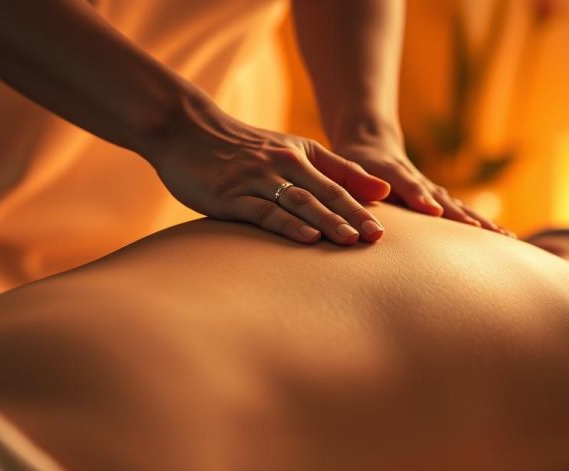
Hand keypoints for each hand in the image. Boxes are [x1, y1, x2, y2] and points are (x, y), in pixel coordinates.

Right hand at [145, 98, 391, 244]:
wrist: (183, 131)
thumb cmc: (242, 147)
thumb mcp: (292, 150)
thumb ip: (337, 169)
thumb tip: (382, 190)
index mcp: (298, 154)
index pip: (338, 182)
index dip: (362, 205)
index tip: (385, 229)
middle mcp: (280, 164)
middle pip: (324, 193)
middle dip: (352, 216)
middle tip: (376, 239)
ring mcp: (253, 180)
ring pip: (298, 202)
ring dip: (326, 221)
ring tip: (350, 240)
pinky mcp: (228, 196)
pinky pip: (263, 212)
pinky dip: (287, 225)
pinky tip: (306, 238)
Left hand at [334, 140, 513, 236]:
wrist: (373, 145)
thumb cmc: (358, 163)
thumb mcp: (353, 168)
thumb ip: (364, 180)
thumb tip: (379, 191)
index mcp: (396, 175)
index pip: (410, 186)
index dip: (421, 198)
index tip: (434, 211)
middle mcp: (421, 184)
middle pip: (447, 201)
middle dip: (468, 218)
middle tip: (490, 234)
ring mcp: (433, 192)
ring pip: (461, 208)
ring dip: (483, 223)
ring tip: (507, 238)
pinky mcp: (439, 199)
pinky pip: (462, 213)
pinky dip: (482, 224)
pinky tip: (503, 237)